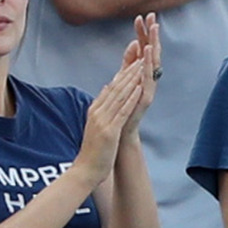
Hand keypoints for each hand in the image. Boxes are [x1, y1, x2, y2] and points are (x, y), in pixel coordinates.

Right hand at [74, 58, 143, 186]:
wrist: (85, 170)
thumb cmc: (92, 151)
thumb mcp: (95, 125)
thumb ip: (100, 109)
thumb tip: (105, 92)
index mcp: (94, 110)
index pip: (111, 87)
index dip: (123, 74)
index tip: (133, 62)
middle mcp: (97, 112)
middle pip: (116, 87)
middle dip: (130, 72)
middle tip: (141, 57)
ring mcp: (103, 121)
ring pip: (120, 96)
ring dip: (132, 79)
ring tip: (142, 66)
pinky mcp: (110, 130)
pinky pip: (122, 111)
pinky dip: (131, 98)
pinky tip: (139, 88)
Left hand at [120, 13, 161, 138]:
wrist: (121, 131)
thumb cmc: (124, 105)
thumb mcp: (124, 78)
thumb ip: (129, 61)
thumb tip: (135, 42)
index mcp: (142, 72)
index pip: (144, 48)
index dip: (143, 32)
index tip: (141, 16)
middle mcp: (149, 77)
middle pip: (152, 51)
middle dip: (152, 34)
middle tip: (152, 16)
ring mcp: (149, 86)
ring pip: (153, 63)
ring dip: (152, 46)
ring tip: (152, 31)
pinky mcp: (146, 97)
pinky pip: (147, 78)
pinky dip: (147, 65)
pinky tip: (146, 53)